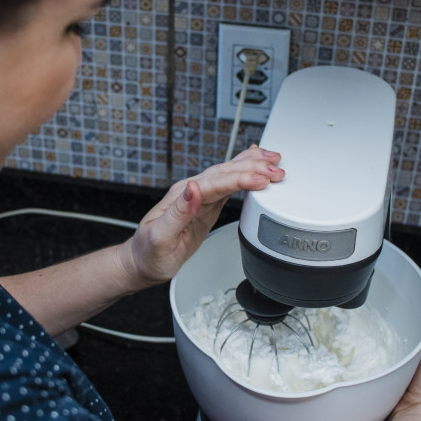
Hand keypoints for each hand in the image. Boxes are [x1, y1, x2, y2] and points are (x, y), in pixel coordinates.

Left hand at [119, 145, 283, 287]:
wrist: (143, 261)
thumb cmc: (149, 252)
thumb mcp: (160, 236)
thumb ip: (178, 212)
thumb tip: (192, 189)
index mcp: (181, 196)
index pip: (215, 182)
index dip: (240, 178)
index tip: (261, 178)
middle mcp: (191, 191)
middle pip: (225, 172)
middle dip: (253, 168)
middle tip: (277, 168)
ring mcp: (200, 198)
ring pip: (229, 174)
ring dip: (252, 165)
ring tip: (274, 159)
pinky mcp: (207, 206)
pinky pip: (228, 185)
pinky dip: (243, 174)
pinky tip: (253, 166)